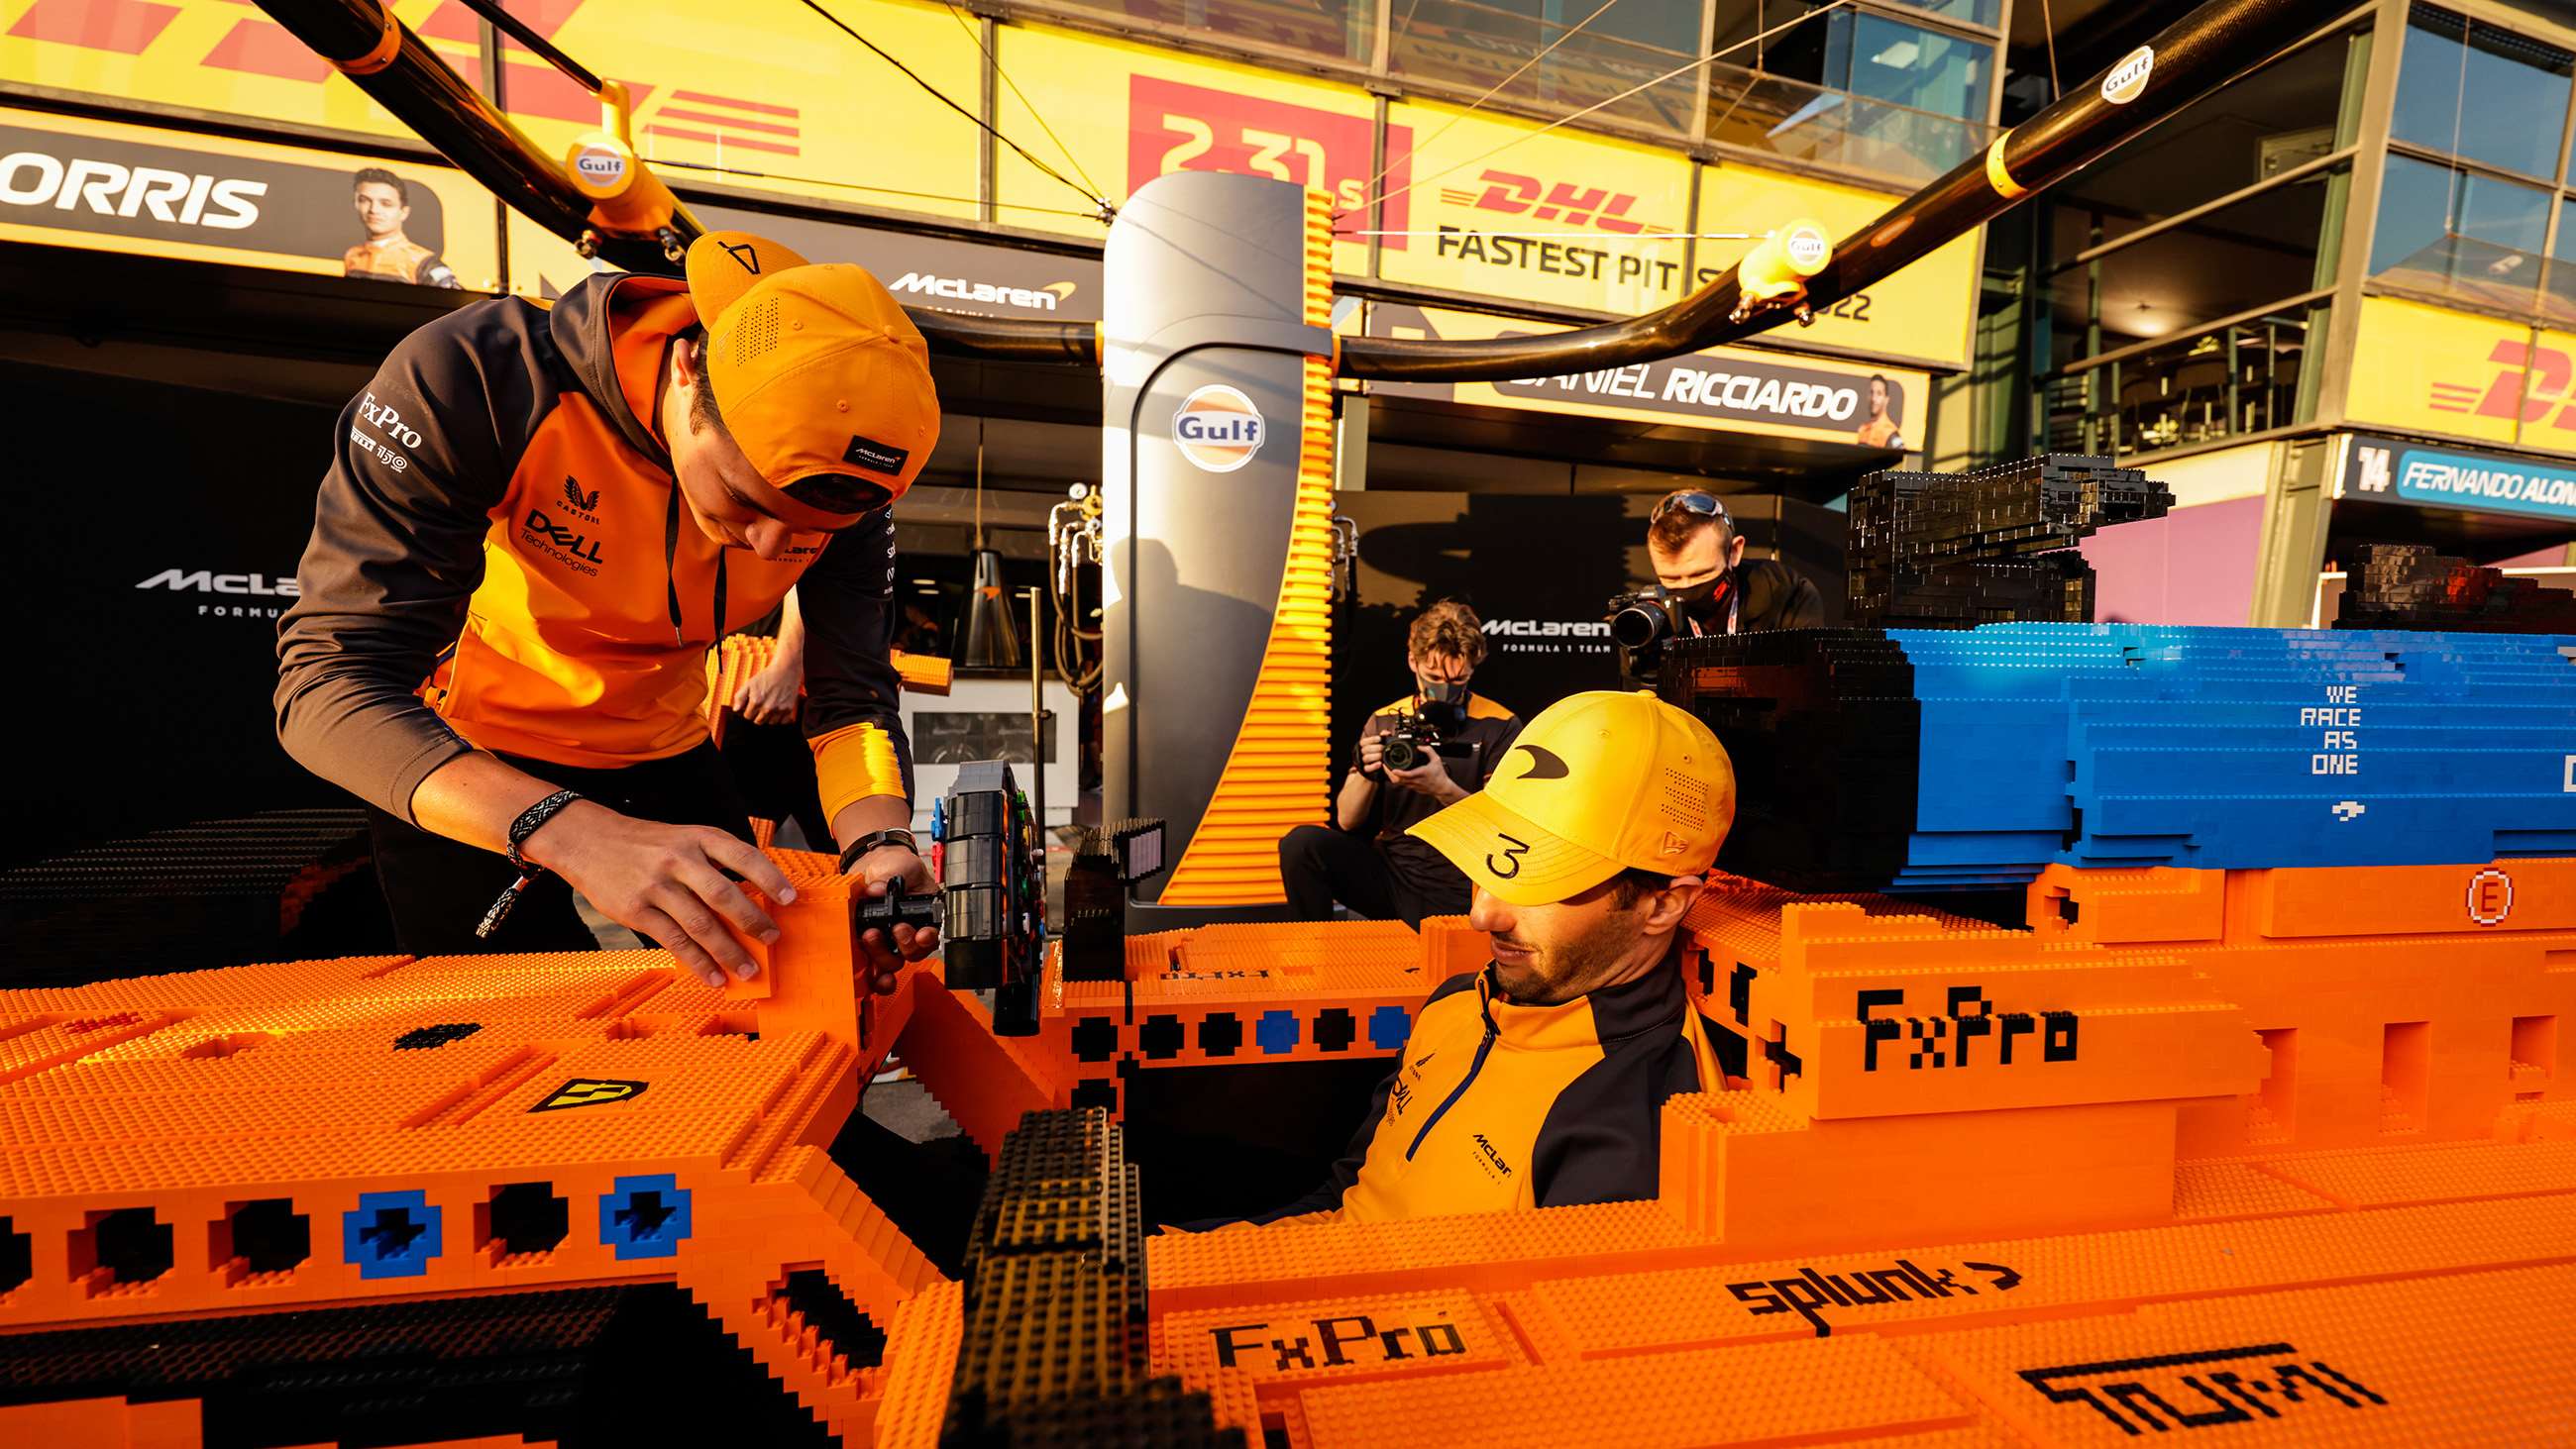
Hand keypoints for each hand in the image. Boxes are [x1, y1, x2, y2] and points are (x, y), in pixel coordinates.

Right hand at [521, 801, 794, 987]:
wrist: (588, 840)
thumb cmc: (645, 844)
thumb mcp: (683, 838)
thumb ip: (713, 862)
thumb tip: (751, 900)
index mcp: (698, 837)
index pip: (743, 856)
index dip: (770, 878)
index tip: (790, 898)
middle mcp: (679, 859)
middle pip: (724, 894)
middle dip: (753, 921)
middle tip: (773, 939)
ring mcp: (656, 886)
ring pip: (701, 924)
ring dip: (729, 951)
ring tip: (749, 969)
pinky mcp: (636, 911)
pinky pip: (675, 942)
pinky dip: (699, 963)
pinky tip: (715, 976)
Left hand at [733, 665, 800, 726]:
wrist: (785, 670)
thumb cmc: (767, 676)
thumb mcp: (749, 684)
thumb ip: (740, 697)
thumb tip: (736, 709)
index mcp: (756, 701)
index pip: (748, 716)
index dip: (748, 711)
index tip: (752, 706)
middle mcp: (768, 708)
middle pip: (758, 721)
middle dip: (757, 715)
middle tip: (761, 705)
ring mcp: (779, 710)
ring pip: (770, 723)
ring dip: (768, 717)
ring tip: (769, 706)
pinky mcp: (788, 709)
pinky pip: (782, 722)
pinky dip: (780, 718)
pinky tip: (778, 709)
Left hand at [851, 845, 939, 994]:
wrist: (874, 865)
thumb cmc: (895, 866)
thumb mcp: (900, 865)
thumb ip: (891, 877)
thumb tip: (876, 891)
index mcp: (924, 915)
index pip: (931, 935)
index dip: (927, 940)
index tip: (922, 934)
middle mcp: (910, 933)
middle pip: (912, 954)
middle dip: (905, 945)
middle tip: (895, 928)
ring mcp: (890, 942)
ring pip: (892, 963)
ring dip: (882, 955)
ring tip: (871, 936)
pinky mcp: (870, 946)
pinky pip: (872, 967)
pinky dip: (870, 974)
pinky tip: (866, 971)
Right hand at [1357, 730, 1385, 776]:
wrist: (1376, 768)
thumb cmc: (1377, 754)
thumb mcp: (1379, 745)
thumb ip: (1382, 738)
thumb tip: (1385, 733)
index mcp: (1363, 747)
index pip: (1363, 742)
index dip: (1372, 739)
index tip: (1380, 739)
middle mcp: (1361, 754)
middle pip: (1365, 749)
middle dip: (1376, 748)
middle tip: (1383, 748)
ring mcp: (1363, 762)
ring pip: (1366, 758)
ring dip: (1375, 756)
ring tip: (1382, 755)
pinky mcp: (1365, 770)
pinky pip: (1367, 768)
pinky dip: (1373, 766)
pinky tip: (1380, 764)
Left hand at [1385, 757, 1461, 801]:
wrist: (1442, 788)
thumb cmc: (1439, 776)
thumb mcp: (1437, 760)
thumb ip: (1429, 751)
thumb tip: (1420, 746)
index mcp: (1420, 774)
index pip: (1406, 775)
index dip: (1398, 772)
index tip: (1392, 768)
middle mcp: (1415, 781)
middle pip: (1397, 780)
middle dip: (1389, 773)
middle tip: (1385, 766)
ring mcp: (1413, 785)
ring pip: (1398, 783)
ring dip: (1392, 776)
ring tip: (1388, 768)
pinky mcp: (1413, 788)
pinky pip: (1402, 784)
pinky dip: (1397, 778)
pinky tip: (1396, 773)